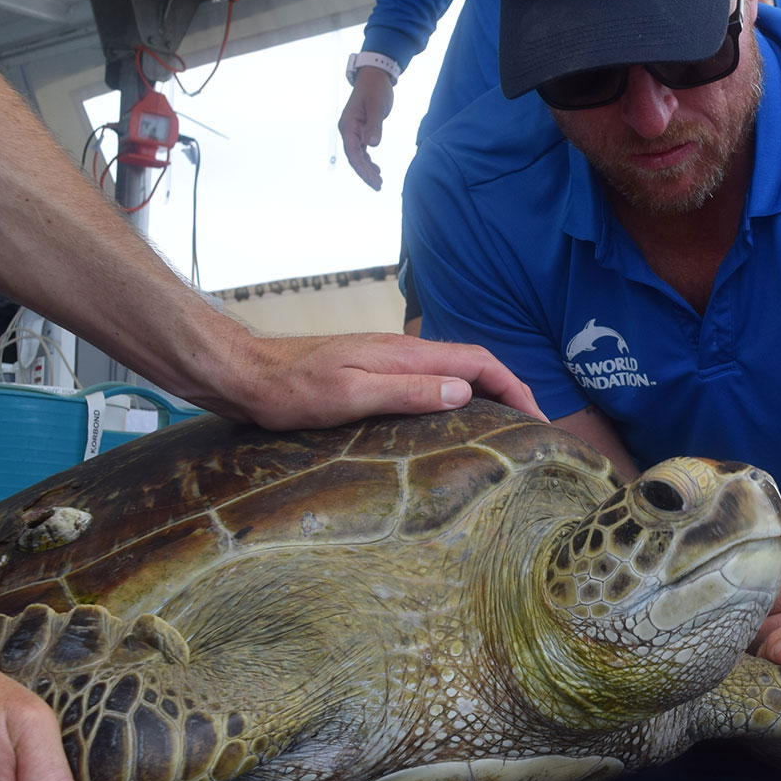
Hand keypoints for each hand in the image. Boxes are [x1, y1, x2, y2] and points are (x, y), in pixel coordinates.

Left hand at [200, 332, 544, 428]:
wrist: (243, 374)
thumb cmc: (289, 389)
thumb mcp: (350, 396)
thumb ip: (407, 392)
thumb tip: (465, 393)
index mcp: (405, 355)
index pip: (479, 362)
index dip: (514, 386)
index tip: (536, 415)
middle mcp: (403, 353)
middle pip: (472, 364)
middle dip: (509, 390)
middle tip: (531, 426)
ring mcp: (388, 362)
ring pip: (452, 373)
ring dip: (484, 394)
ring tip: (501, 426)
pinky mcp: (373, 374)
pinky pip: (429, 382)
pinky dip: (455, 398)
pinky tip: (450, 421)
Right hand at [338, 67, 394, 190]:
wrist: (375, 77)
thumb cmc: (375, 89)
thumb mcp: (377, 107)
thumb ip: (375, 125)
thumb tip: (372, 145)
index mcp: (348, 125)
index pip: (352, 152)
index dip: (361, 168)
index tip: (372, 180)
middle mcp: (348, 130)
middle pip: (354, 157)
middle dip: (365, 173)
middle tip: (378, 186)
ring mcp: (353, 131)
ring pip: (358, 155)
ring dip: (367, 169)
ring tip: (379, 182)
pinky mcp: (361, 130)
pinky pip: (362, 150)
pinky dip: (369, 161)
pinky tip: (377, 170)